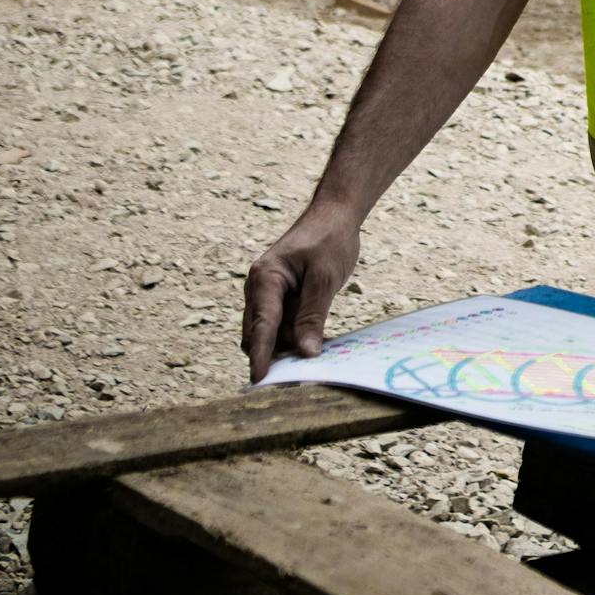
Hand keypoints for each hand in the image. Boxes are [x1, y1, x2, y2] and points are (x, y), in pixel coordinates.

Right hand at [242, 203, 361, 382]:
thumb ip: (312, 316)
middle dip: (277, 353)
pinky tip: (319, 341)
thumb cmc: (329, 239)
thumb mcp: (325, 278)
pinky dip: (298, 335)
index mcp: (264, 279)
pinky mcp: (281, 299)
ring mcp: (268, 295)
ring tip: (319, 353)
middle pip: (261, 334)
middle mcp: (259, 289)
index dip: (261, 355)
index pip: (261, 325)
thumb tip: (305, 353)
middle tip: (302, 375)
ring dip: (290, 345)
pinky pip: (284, 325)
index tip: (259, 380)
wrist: (335, 214)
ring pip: (273, 333)